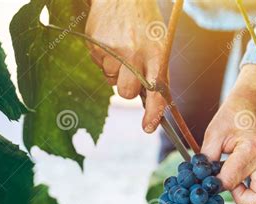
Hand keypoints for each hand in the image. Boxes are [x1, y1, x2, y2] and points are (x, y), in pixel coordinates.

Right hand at [86, 0, 165, 131]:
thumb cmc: (145, 24)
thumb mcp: (160, 45)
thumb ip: (158, 74)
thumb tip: (155, 106)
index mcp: (156, 54)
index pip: (156, 90)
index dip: (152, 112)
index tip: (147, 127)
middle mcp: (134, 53)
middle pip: (126, 93)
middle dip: (127, 89)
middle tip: (130, 73)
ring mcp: (112, 49)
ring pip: (111, 80)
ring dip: (115, 71)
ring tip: (121, 49)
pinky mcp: (95, 44)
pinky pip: (98, 65)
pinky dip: (104, 59)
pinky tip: (110, 43)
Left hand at [201, 65, 255, 203]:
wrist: (254, 101)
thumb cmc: (233, 114)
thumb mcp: (214, 133)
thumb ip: (207, 159)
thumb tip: (201, 181)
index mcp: (251, 149)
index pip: (232, 181)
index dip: (216, 186)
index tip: (208, 181)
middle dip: (246, 201)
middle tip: (232, 190)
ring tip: (243, 198)